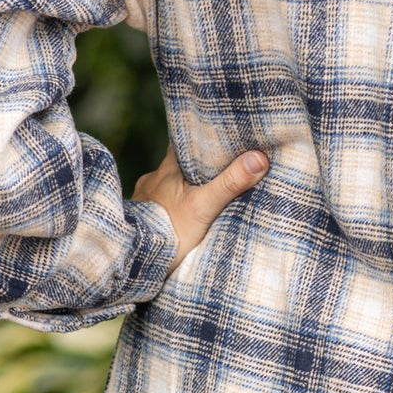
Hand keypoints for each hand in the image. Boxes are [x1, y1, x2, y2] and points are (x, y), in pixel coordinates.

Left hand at [130, 143, 268, 268]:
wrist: (134, 261)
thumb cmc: (168, 232)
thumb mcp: (204, 207)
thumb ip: (229, 184)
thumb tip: (259, 159)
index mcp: (168, 168)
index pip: (186, 140)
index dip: (204, 134)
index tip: (223, 131)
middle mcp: (154, 177)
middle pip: (180, 161)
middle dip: (199, 162)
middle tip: (223, 161)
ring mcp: (145, 196)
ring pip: (170, 182)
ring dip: (185, 184)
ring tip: (205, 188)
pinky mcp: (142, 216)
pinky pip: (161, 202)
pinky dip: (173, 203)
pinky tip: (181, 212)